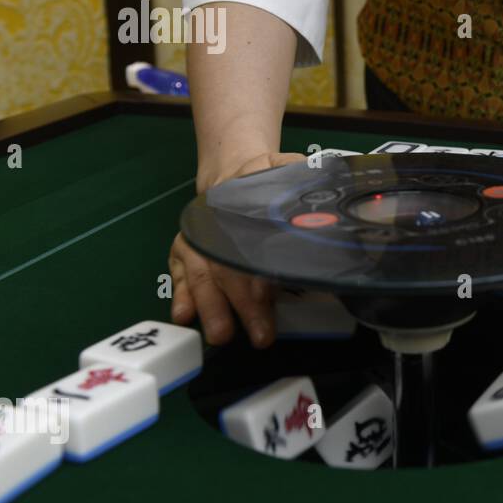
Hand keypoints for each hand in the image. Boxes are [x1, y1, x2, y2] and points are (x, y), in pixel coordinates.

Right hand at [168, 151, 304, 347]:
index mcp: (246, 197)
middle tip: (258, 333)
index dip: (260, 265)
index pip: (252, 234)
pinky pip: (179, 273)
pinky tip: (184, 316)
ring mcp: (197, 236)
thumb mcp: (287, 168)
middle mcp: (218, 220)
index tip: (269, 293)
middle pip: (228, 262)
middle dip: (242, 301)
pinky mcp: (184, 250)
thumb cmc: (267, 178)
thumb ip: (302, 176)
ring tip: (221, 334)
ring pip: (202, 273)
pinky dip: (180, 295)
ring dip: (211, 307)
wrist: (230, 172)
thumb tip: (323, 185)